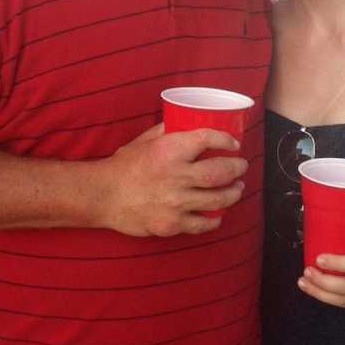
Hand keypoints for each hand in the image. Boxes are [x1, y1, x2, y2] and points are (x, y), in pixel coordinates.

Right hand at [100, 124, 247, 236]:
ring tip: (237, 189)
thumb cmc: (123, 166)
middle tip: (241, 167)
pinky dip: (214, 220)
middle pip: (220, 172)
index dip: (226, 139)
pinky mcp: (172, 224)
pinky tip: (218, 215)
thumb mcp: (144, 141)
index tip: (235, 143)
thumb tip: (186, 121)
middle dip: (237, 168)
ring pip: (217, 199)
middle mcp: (176, 176)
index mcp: (170, 150)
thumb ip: (167, 131)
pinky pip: (202, 224)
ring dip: (232, 193)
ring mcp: (176, 202)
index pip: (207, 139)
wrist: (103, 196)